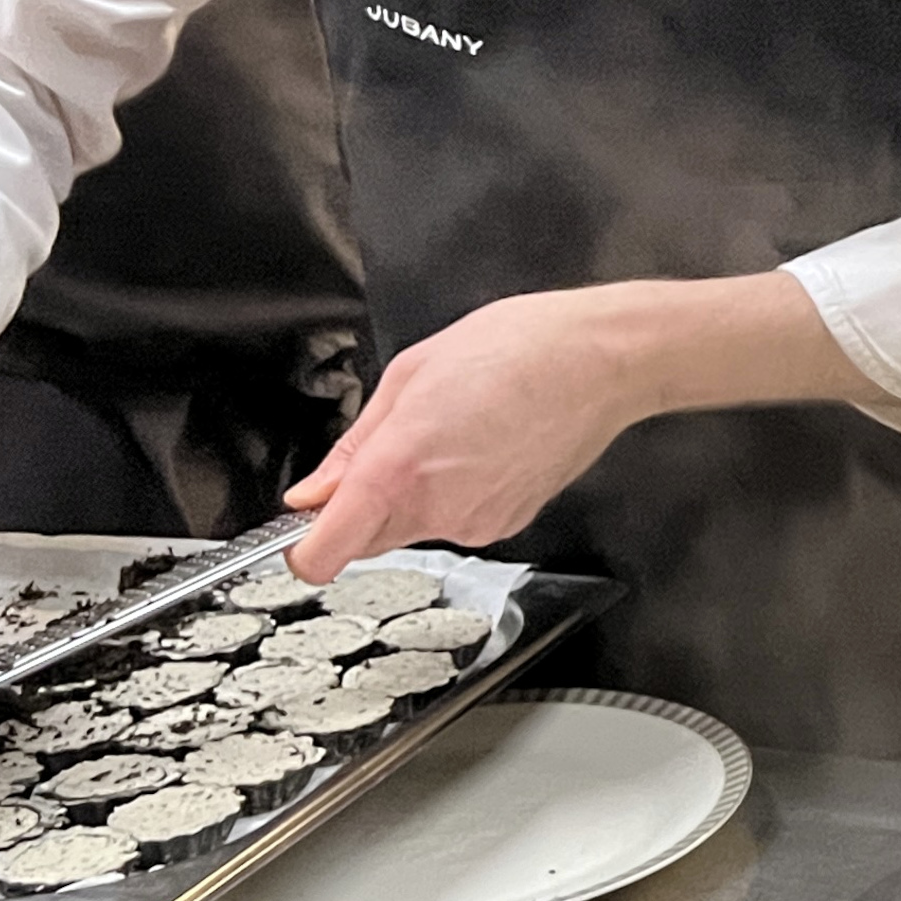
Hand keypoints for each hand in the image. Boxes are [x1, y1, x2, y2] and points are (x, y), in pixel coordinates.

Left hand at [283, 288, 657, 579]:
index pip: (324, 552)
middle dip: (359, 508)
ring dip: (411, 496)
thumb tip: (315, 491)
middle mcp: (436, 507)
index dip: (301, 547)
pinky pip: (455, 520)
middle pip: (364, 538)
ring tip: (451, 433)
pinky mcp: (507, 523)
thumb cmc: (519, 347)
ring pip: (411, 528)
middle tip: (389, 448)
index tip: (297, 531)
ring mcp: (476, 522)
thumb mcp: (411, 372)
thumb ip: (353, 445)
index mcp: (399, 466)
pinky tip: (481, 447)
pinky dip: (453, 494)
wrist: (603, 360)